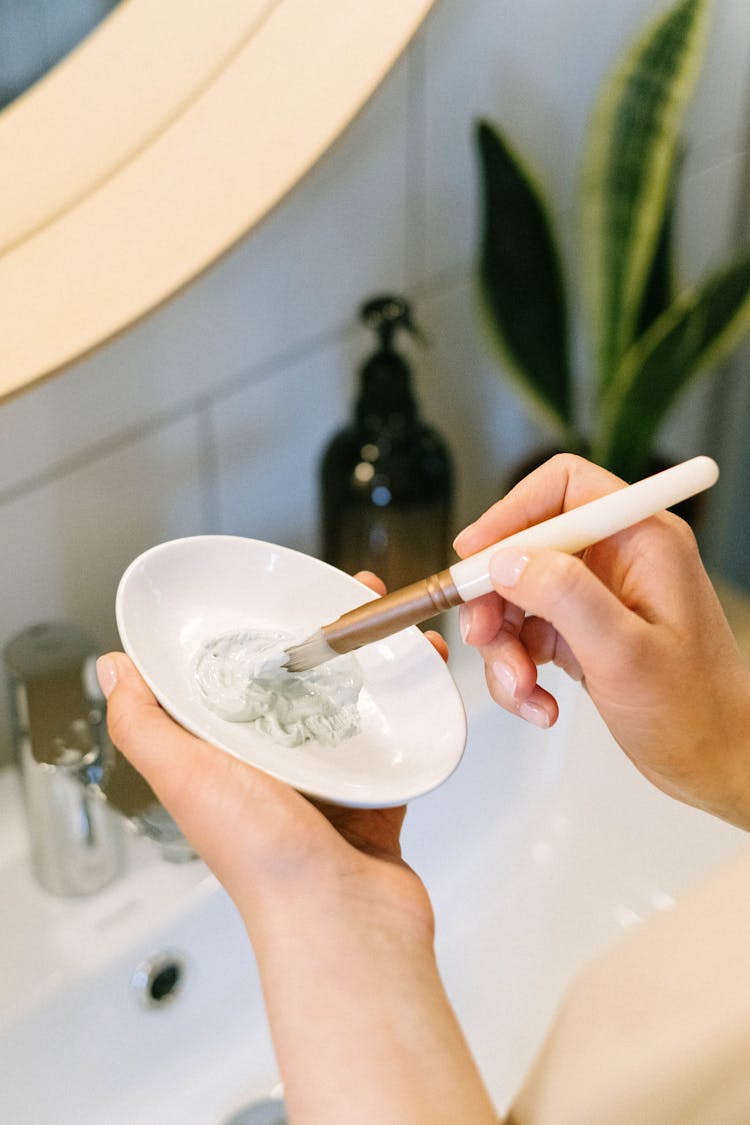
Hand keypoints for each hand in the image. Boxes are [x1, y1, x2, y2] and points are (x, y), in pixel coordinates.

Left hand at [97, 572, 495, 1122]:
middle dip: (322, 639)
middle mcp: (274, 773)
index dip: (251, 637)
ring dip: (371, 665)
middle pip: (298, 687)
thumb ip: (142, 725)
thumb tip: (110, 670)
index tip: (273, 597)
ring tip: (394, 627)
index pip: (232, 684)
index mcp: (226, 764)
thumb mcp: (185, 776)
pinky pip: (397, 741)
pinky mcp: (377, 799)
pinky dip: (412, 707)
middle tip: (350, 598)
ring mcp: (329, 786)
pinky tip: (423, 676)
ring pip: (351, 708)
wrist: (342, 924)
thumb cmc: (263, 859)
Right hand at [454, 454, 749, 829]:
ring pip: (520, 597)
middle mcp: (620, 560)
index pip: (564, 488)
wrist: (717, 764)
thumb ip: (565, 597)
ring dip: (506, 646)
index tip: (474, 553)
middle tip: (486, 637)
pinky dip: (520, 671)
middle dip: (497, 598)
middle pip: (528, 548)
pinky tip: (539, 703)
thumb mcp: (625, 653)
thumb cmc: (697, 712)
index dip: (512, 512)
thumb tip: (506, 561)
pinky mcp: (586, 633)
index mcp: (642, 541)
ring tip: (523, 689)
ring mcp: (601, 598)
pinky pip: (529, 635)